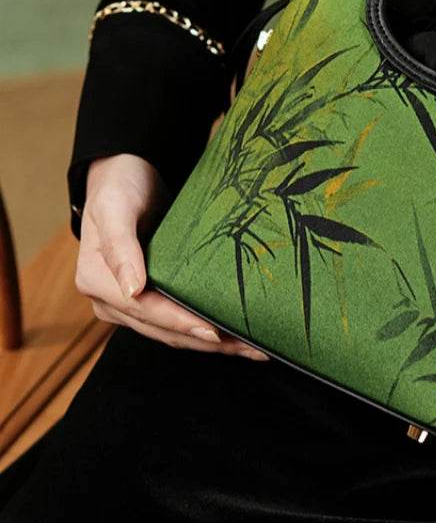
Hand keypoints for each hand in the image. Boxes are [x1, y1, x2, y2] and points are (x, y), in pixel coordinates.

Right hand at [74, 153, 269, 361]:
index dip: (181, 323)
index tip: (215, 332)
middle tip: (251, 348)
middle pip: (164, 330)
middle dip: (208, 342)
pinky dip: (206, 329)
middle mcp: (112, 300)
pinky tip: (235, 334)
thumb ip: (121, 247)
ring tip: (252, 347)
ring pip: (175, 333)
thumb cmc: (120, 187)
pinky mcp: (150, 298)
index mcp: (97, 281)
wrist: (125, 174)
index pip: (146, 311)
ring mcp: (131, 303)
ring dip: (213, 343)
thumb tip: (133, 290)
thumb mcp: (115, 208)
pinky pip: (179, 321)